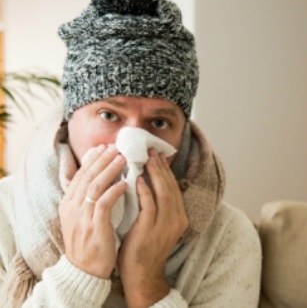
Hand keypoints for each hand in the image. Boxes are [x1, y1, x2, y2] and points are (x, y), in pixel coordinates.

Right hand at [59, 144, 125, 278]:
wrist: (85, 271)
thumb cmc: (90, 243)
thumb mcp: (83, 218)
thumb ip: (89, 200)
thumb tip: (100, 178)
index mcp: (69, 204)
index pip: (80, 175)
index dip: (92, 160)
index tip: (105, 147)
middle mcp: (72, 208)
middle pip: (87, 176)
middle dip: (102, 159)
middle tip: (116, 147)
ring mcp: (82, 217)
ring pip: (94, 186)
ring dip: (109, 170)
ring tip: (123, 159)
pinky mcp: (94, 227)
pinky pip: (103, 204)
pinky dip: (113, 191)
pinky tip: (125, 183)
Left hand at [118, 149, 188, 306]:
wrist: (142, 275)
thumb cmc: (143, 249)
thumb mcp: (156, 226)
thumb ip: (155, 207)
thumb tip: (147, 184)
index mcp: (180, 217)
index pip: (174, 188)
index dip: (166, 171)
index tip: (157, 156)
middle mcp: (177, 219)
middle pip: (171, 186)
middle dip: (161, 167)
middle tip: (151, 151)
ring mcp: (165, 225)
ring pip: (163, 192)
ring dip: (154, 174)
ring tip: (146, 159)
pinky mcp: (151, 229)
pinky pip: (149, 205)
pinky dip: (145, 190)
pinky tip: (137, 179)